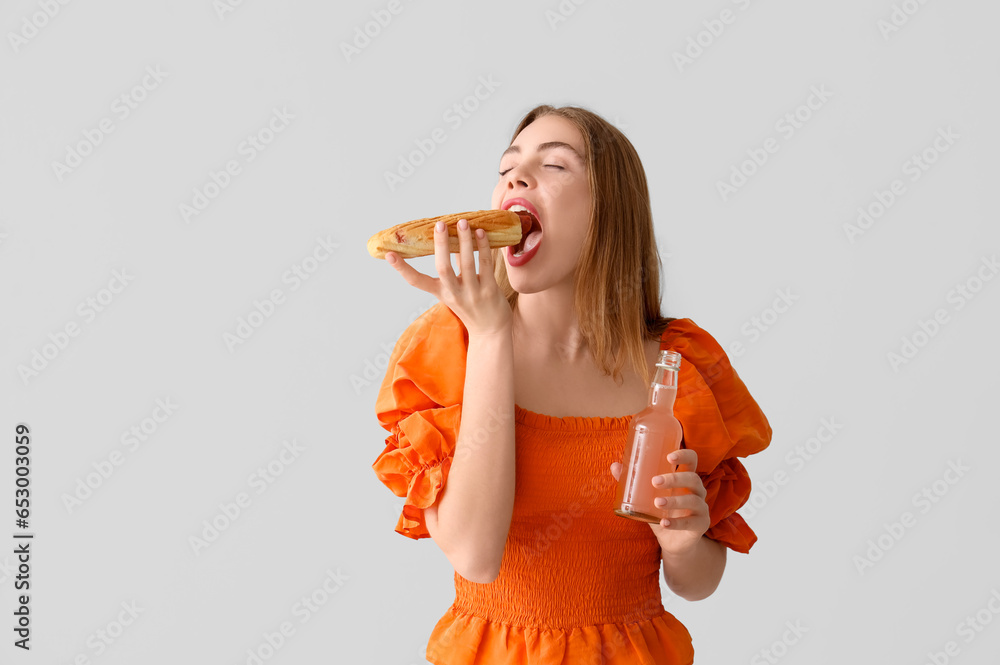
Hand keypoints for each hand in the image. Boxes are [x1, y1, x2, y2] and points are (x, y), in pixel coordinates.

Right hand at [385, 218, 511, 336]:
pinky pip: (485, 265)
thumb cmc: (471, 306)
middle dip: (441, 245)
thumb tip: (449, 237)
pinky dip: (483, 247)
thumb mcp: (455, 290)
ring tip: (463, 222)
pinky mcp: (489, 291)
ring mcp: (472, 293)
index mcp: (440, 293)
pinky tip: (481, 232)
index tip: (388, 254)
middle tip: (439, 224)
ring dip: (464, 240)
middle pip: (443, 268)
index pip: (416, 281)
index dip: (402, 268)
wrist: (491, 332)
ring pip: (466, 263)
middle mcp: (453, 294)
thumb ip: (452, 267)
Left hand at [609, 448, 709, 555]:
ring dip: (674, 500)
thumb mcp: (646, 497)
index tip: (669, 456)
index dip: (684, 455)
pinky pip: (692, 522)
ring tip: (657, 503)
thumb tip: (615, 465)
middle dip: (674, 478)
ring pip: (693, 500)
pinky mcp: (701, 525)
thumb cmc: (660, 512)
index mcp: (685, 479)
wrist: (673, 542)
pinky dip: (676, 523)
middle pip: (692, 478)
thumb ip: (633, 482)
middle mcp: (697, 491)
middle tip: (655, 481)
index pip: (691, 460)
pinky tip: (664, 523)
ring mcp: (701, 508)